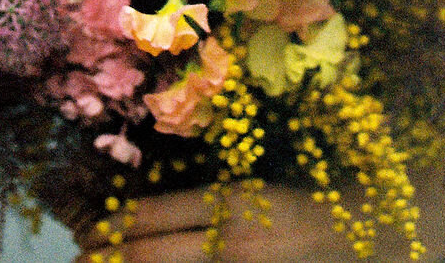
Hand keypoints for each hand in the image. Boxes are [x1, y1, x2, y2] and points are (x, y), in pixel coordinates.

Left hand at [70, 181, 419, 262]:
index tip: (89, 228)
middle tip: (81, 256)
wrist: (364, 232)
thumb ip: (209, 202)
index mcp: (232, 204)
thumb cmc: (307, 198)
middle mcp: (230, 241)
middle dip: (109, 258)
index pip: (155, 217)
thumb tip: (148, 214)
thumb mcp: (255, 188)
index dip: (115, 226)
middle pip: (149, 256)